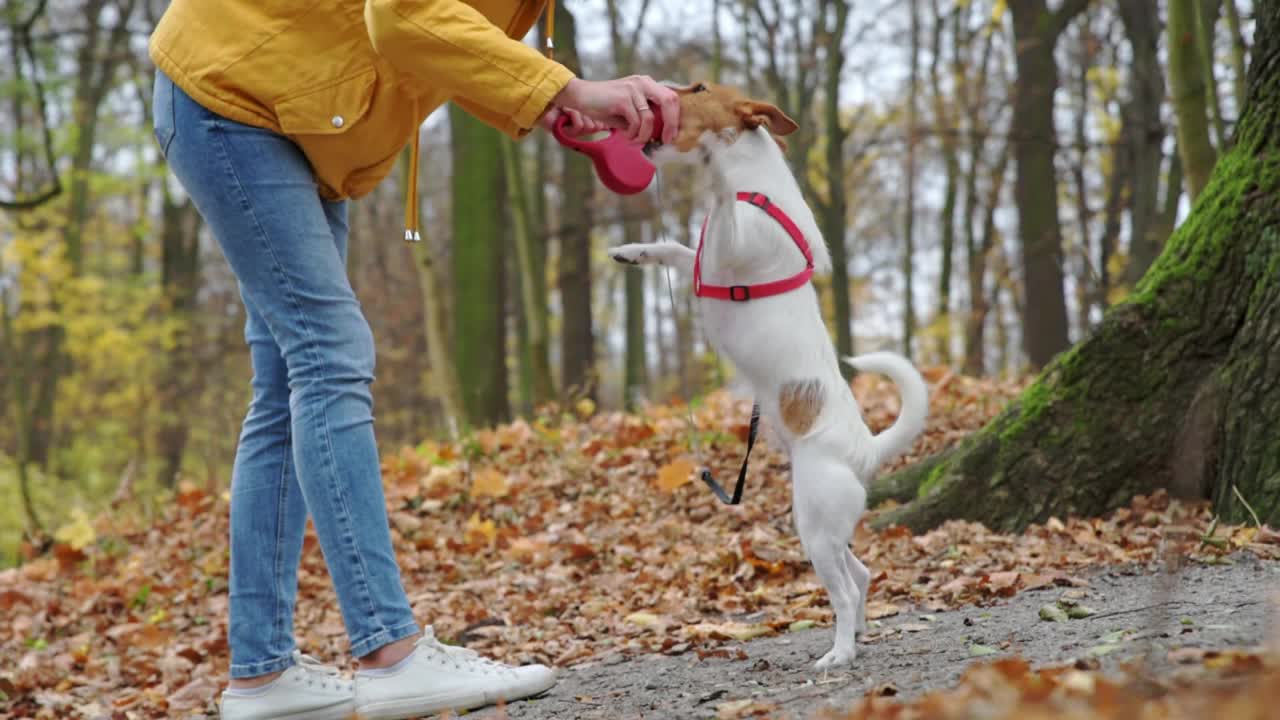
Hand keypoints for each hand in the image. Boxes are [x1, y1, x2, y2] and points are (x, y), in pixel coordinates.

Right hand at [550, 76, 678, 144]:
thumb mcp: (630, 110)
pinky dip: (632, 134)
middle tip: (665, 140)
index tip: (672, 135)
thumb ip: (645, 117)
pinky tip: (625, 135)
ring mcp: (633, 89)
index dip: (676, 117)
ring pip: (650, 119)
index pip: (671, 97)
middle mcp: (643, 82)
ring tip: (634, 141)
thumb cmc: (605, 106)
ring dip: (643, 136)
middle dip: (671, 124)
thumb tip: (662, 135)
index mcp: (647, 84)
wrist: (581, 96)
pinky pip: (636, 122)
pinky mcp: (623, 98)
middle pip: (669, 101)